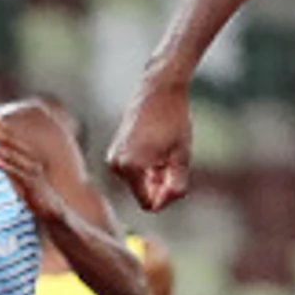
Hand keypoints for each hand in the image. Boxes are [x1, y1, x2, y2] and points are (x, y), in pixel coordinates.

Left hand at [0, 111, 77, 223]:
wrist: (52, 212)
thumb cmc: (36, 194)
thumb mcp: (19, 178)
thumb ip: (9, 166)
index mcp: (29, 157)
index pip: (12, 138)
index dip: (0, 127)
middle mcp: (32, 160)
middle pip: (11, 142)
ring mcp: (32, 172)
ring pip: (13, 156)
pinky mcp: (32, 185)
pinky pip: (17, 173)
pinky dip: (6, 166)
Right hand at [106, 82, 195, 210]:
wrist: (159, 89)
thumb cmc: (174, 120)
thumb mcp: (181, 156)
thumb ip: (177, 185)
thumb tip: (164, 202)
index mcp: (131, 167)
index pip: (149, 204)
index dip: (167, 197)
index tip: (178, 176)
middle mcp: (116, 165)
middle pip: (144, 194)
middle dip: (161, 184)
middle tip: (172, 158)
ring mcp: (113, 158)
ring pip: (140, 183)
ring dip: (155, 175)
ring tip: (164, 149)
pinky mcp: (115, 152)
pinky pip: (135, 172)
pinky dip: (148, 166)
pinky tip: (157, 145)